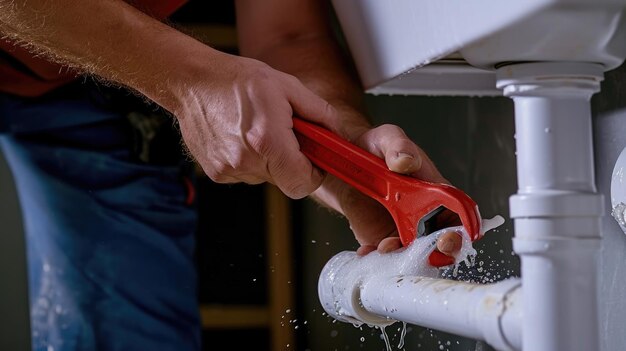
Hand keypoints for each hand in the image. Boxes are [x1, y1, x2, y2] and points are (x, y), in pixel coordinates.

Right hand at [171, 52, 336, 198]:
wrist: (192, 82)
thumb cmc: (237, 80)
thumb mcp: (287, 86)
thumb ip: (318, 111)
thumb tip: (337, 131)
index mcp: (268, 140)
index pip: (304, 183)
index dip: (315, 174)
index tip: (315, 160)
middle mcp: (247, 161)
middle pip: (286, 180)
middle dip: (291, 161)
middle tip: (284, 134)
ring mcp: (229, 170)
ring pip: (265, 177)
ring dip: (269, 160)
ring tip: (257, 130)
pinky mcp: (216, 174)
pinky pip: (246, 174)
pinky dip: (249, 160)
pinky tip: (240, 137)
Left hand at [310, 111, 460, 256]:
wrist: (347, 160)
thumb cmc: (376, 148)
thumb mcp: (388, 138)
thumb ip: (398, 146)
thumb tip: (406, 161)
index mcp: (436, 192)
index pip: (460, 214)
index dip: (463, 230)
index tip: (452, 236)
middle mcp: (424, 215)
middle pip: (445, 243)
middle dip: (441, 253)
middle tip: (428, 251)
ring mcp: (403, 230)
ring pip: (416, 256)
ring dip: (405, 258)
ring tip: (385, 246)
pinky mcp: (380, 238)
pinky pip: (385, 258)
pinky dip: (378, 260)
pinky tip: (368, 251)